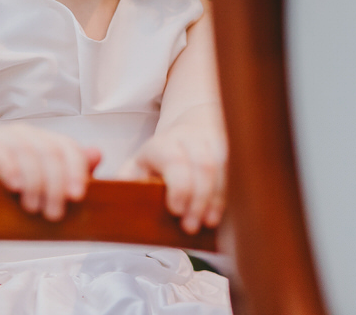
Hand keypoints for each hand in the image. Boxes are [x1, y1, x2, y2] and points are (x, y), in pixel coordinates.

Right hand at [0, 124, 101, 220]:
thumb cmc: (2, 194)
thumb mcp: (39, 190)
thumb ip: (69, 174)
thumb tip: (97, 154)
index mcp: (43, 142)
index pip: (68, 148)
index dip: (76, 170)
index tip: (78, 196)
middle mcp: (24, 134)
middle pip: (50, 152)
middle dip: (55, 185)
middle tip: (53, 213)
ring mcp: (0, 137)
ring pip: (27, 152)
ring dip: (34, 182)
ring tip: (32, 207)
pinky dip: (9, 167)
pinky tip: (14, 186)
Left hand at [118, 119, 225, 234]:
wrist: (191, 129)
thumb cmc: (159, 159)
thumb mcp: (137, 166)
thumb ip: (127, 182)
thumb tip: (116, 200)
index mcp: (162, 145)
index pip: (173, 158)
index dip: (178, 185)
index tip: (176, 210)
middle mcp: (190, 138)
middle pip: (203, 164)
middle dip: (200, 199)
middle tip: (192, 226)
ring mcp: (214, 141)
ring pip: (225, 165)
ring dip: (219, 197)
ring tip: (211, 222)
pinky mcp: (232, 147)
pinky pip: (239, 167)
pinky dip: (235, 191)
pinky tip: (228, 211)